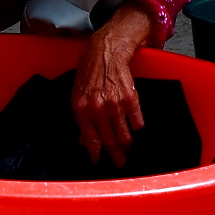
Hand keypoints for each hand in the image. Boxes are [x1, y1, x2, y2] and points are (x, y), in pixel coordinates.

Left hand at [70, 3, 153, 166]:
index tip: (98, 161)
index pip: (90, 140)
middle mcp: (98, 109)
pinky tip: (134, 128)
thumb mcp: (77, 96)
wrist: (106, 51)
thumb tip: (83, 143)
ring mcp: (115, 104)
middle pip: (109, 141)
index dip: (96, 154)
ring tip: (128, 150)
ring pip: (124, 135)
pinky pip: (137, 122)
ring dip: (127, 146)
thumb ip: (82, 120)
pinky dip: (136, 127)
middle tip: (119, 163)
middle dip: (116, 155)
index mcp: (82, 109)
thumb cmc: (89, 72)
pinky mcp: (131, 99)